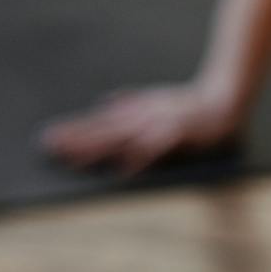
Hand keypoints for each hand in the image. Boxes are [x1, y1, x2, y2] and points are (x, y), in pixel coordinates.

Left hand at [40, 84, 243, 174]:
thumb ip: (128, 102)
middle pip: (101, 132)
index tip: (47, 137)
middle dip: (74, 141)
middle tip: (47, 147)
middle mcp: (140, 120)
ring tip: (71, 160)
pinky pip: (155, 151)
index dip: (72, 130)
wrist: (224, 101)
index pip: (97, 123)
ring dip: (96, 150)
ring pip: (120, 141)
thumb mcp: (153, 99)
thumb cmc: (187, 104)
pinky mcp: (176, 136)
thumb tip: (102, 103)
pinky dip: (139, 159)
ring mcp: (156, 127)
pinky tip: (123, 171)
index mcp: (133, 114)